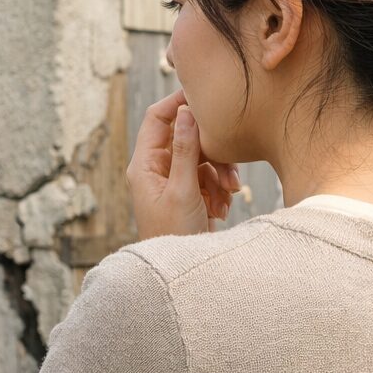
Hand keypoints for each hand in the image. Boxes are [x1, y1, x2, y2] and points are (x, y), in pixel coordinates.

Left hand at [126, 91, 240, 239]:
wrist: (183, 274)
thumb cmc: (175, 236)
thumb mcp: (183, 191)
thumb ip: (185, 150)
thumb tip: (185, 112)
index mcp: (144, 165)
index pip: (156, 118)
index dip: (178, 104)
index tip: (205, 98)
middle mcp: (155, 169)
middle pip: (185, 137)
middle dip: (211, 151)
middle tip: (229, 171)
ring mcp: (172, 181)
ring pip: (201, 157)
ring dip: (219, 173)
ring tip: (228, 195)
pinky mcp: (188, 193)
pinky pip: (208, 176)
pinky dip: (219, 188)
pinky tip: (222, 208)